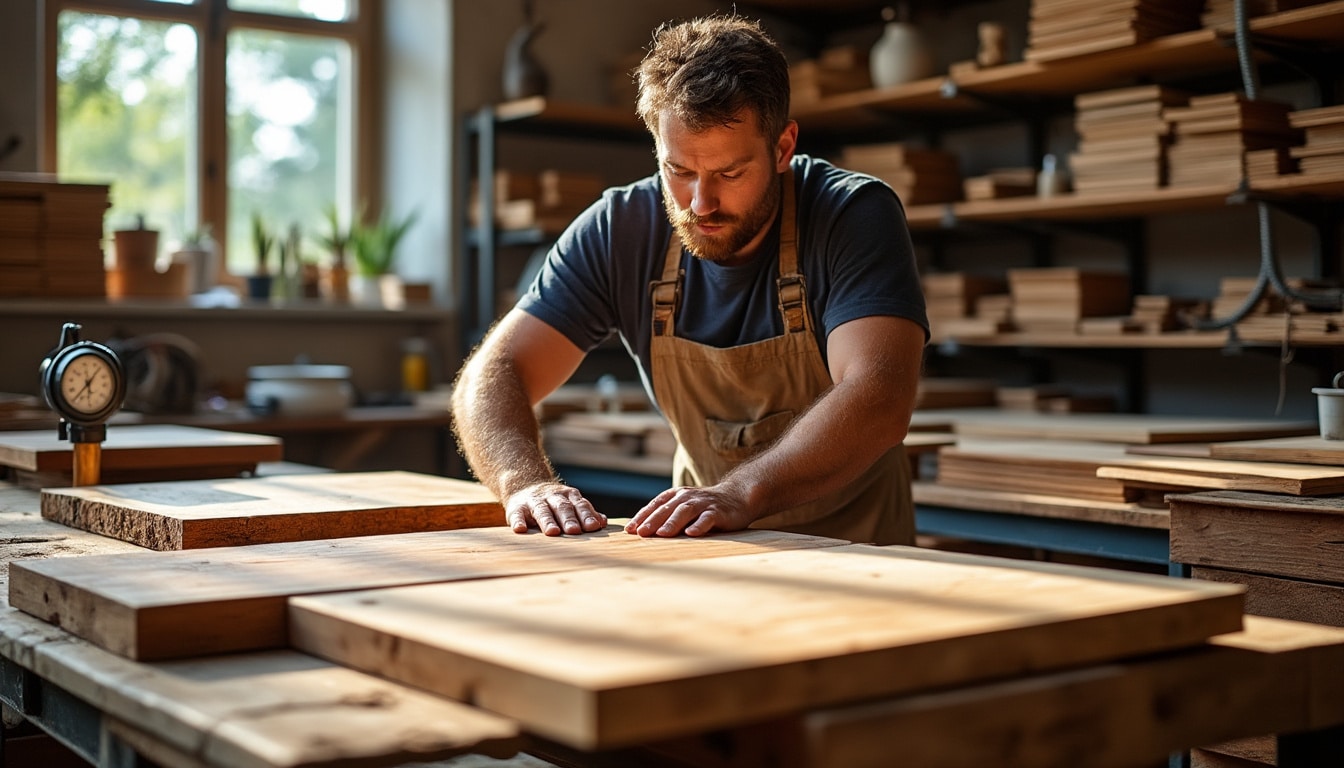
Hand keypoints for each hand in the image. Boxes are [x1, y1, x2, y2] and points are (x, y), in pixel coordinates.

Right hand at [504, 481, 606, 535]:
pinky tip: (520, 530)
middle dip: (569, 519)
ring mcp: (534, 501)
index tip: (593, 527)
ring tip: (553, 532)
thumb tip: (603, 522)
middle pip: (562, 507)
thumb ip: (585, 512)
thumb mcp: (570, 503)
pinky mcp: (517, 508)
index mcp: (568, 496)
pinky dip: (519, 521)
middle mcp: (552, 497)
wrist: (524, 485)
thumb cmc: (553, 502)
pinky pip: (517, 514)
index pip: (579, 505)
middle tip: (575, 531)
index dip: (586, 515)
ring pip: (542, 510)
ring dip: (548, 521)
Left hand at [626, 484, 753, 537]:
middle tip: (640, 533)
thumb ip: (667, 517)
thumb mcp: (683, 508)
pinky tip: (692, 533)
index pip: (655, 505)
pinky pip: (707, 518)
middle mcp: (687, 497)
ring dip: (672, 523)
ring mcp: (702, 504)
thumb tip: (641, 532)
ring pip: (685, 511)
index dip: (642, 516)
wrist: (737, 497)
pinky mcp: (718, 512)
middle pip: (667, 509)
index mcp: (676, 496)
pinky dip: (699, 525)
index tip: (629, 530)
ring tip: (662, 534)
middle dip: (652, 521)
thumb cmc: (704, 507)